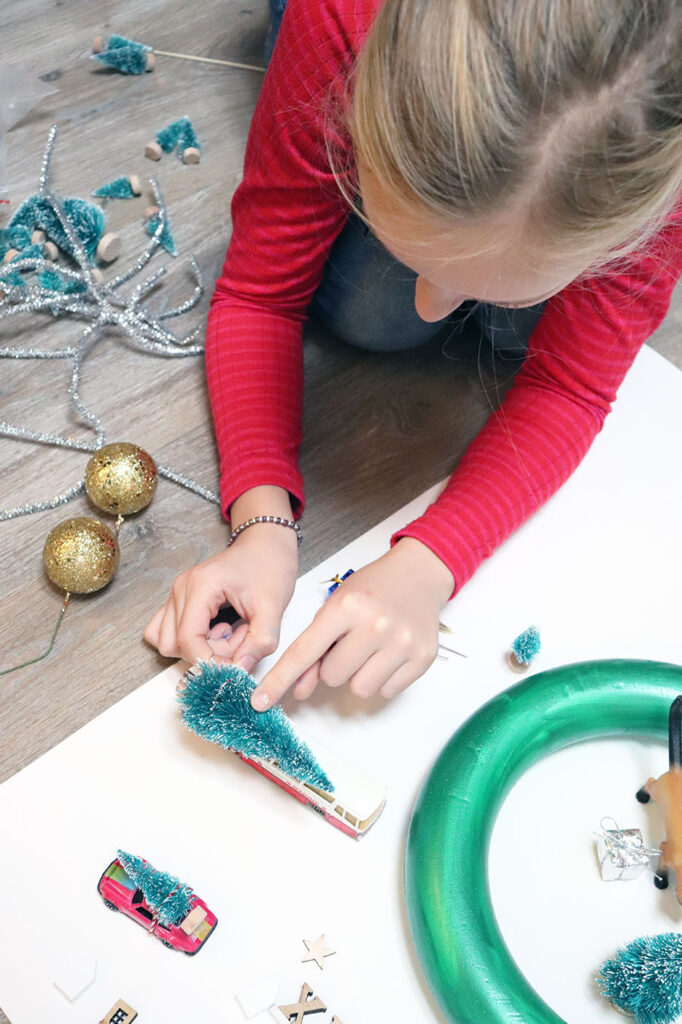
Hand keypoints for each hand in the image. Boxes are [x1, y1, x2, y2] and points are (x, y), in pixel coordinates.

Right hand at [144, 487, 297, 671]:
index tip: (235, 666)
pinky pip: (168, 631)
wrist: (266, 543)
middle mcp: (181, 589)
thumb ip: (260, 641)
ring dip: (199, 647)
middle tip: (240, 637)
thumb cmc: (270, 566)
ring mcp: (177, 593)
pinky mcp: (180, 599)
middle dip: (208, 653)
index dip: (210, 662)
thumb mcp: (274, 606)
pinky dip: (189, 640)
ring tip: (230, 632)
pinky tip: (217, 631)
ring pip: (168, 641)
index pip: (188, 640)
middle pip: (175, 644)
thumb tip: (239, 671)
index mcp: (201, 586)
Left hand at [251, 538, 453, 709]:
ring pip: (359, 688)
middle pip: (333, 676)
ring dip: (357, 675)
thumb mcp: (336, 606)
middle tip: (349, 643)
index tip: (260, 701)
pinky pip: (386, 690)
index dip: (279, 680)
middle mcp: (375, 625)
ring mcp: (401, 643)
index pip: (304, 652)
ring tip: (369, 649)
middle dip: (334, 665)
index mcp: (347, 607)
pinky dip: (382, 678)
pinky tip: (388, 653)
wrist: (419, 574)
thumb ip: (315, 646)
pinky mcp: (422, 657)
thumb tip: (299, 689)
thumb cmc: (372, 589)